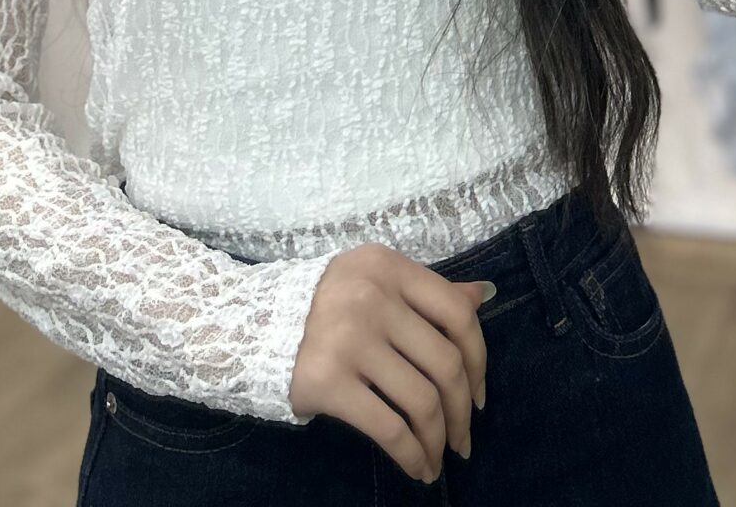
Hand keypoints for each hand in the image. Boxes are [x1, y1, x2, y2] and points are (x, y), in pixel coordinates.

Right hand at [288, 242, 491, 481]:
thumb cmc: (323, 306)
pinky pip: (389, 428)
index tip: (479, 395)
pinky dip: (412, 455)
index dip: (478, 360)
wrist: (250, 326)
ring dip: (439, 440)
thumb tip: (484, 295)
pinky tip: (417, 469)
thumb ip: (427, 292)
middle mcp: (372, 297)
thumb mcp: (375, 281)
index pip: (457, 314)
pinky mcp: (328, 381)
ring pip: (422, 401)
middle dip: (463, 412)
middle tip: (463, 440)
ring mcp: (350, 338)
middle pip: (444, 363)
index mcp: (388, 267)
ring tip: (439, 458)